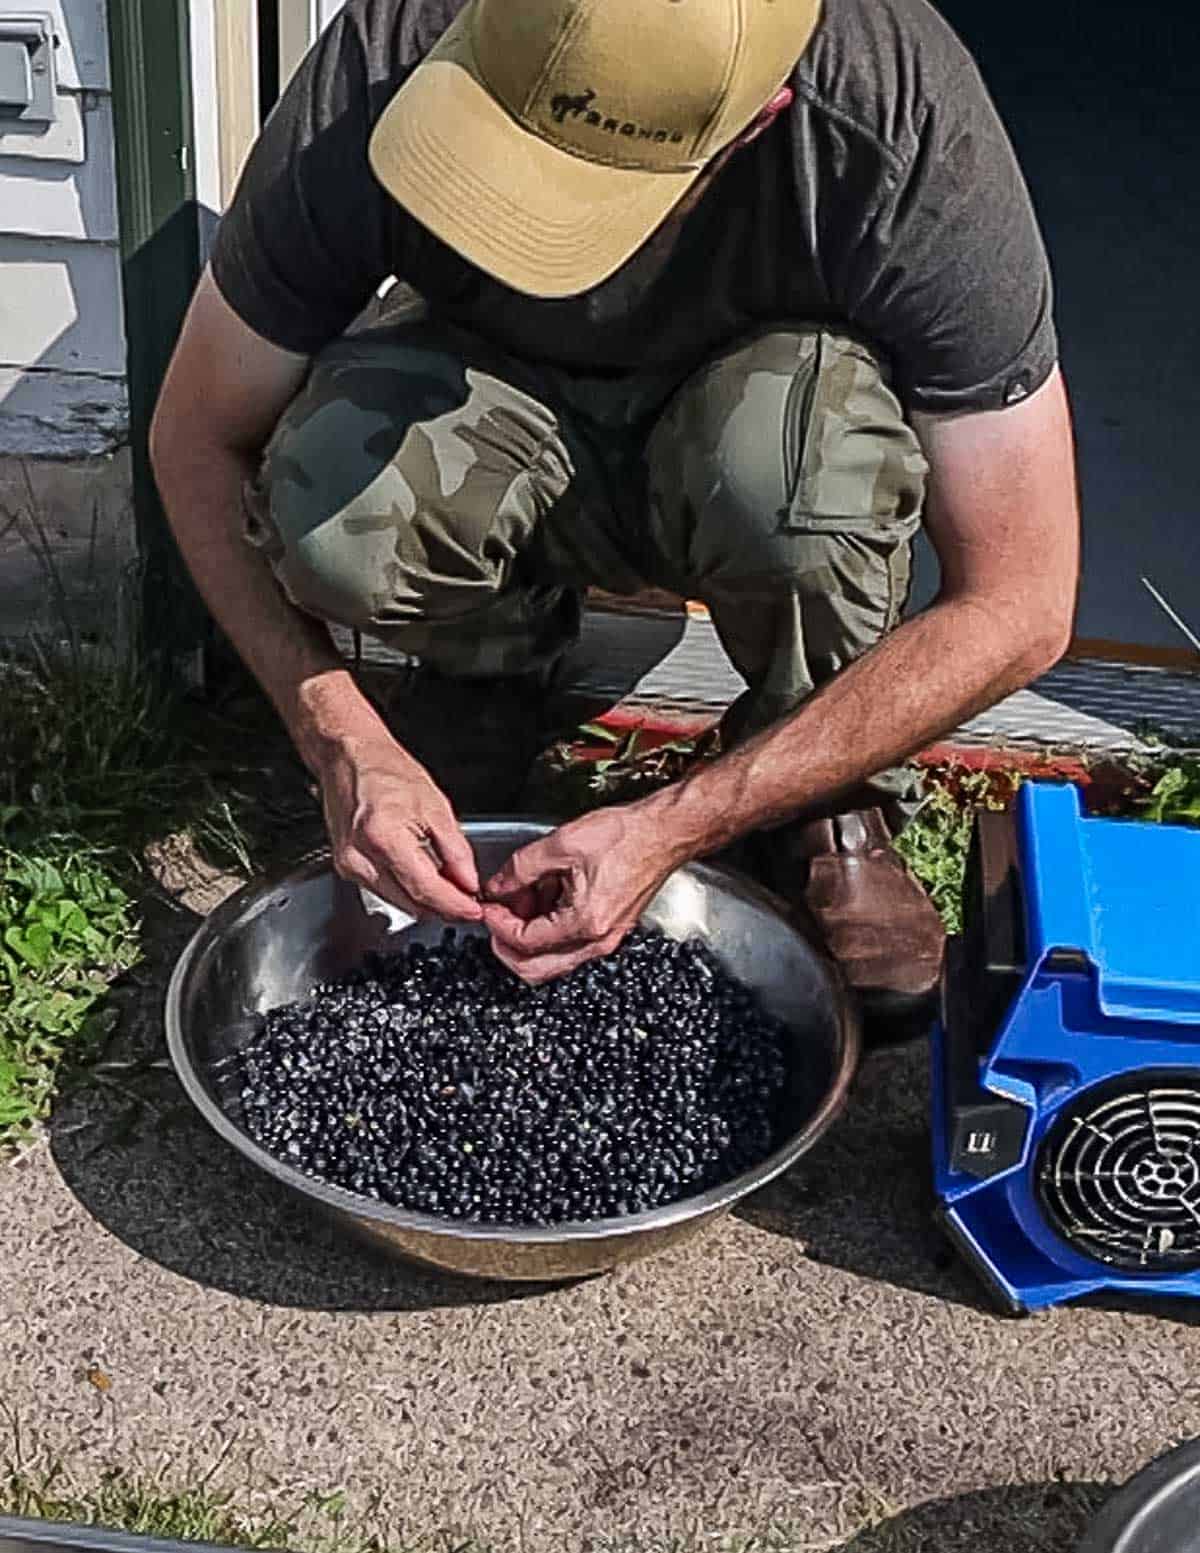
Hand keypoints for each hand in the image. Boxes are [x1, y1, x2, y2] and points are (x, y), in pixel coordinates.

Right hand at [317, 732, 481, 921]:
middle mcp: (360, 856)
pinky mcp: (346, 867)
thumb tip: (469, 883)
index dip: (454, 906)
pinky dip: (408, 892)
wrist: (349, 757)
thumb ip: (455, 850)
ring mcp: (349, 865)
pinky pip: (384, 891)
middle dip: (444, 909)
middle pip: (410, 903)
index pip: (425, 889)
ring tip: (453, 894)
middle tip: (470, 907)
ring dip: (427, 904)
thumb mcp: (435, 805)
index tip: (474, 912)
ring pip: (397, 902)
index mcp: (384, 836)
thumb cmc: (386, 771)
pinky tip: (426, 883)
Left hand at [482, 806, 679, 983]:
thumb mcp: (562, 844)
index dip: (497, 925)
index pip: (524, 942)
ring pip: (551, 960)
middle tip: (497, 916)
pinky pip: (569, 945)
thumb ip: (520, 869)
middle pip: (536, 969)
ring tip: (524, 898)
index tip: (487, 907)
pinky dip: (549, 929)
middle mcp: (597, 941)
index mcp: (584, 922)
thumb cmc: (626, 836)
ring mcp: (605, 939)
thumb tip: (496, 888)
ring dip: (529, 936)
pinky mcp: (609, 931)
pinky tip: (547, 896)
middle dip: (508, 944)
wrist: (663, 833)